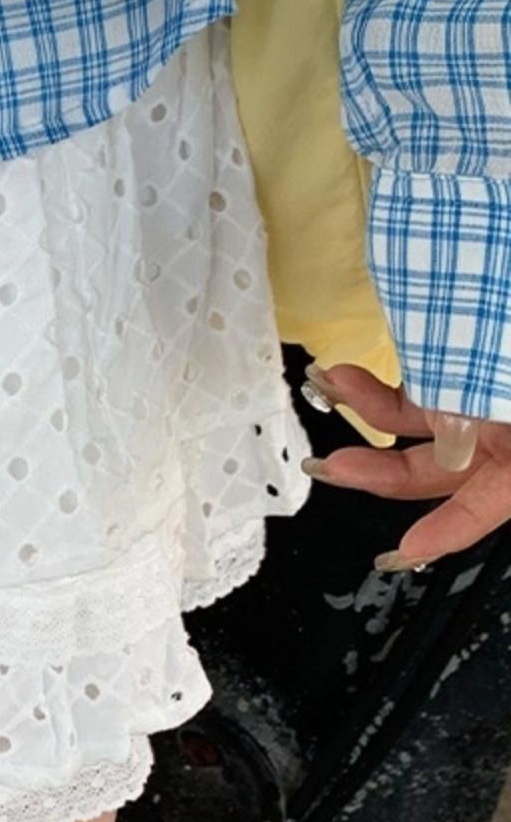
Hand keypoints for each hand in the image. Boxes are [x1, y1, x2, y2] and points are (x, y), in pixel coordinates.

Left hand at [300, 363, 510, 571]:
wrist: (510, 271)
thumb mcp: (504, 398)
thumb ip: (469, 401)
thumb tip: (449, 428)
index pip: (479, 508)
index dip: (444, 533)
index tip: (403, 550)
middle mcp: (494, 439)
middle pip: (429, 472)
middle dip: (375, 473)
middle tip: (332, 467)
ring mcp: (469, 403)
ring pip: (407, 424)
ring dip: (362, 411)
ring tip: (328, 386)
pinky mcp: (449, 369)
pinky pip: (406, 388)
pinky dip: (370, 386)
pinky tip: (341, 373)